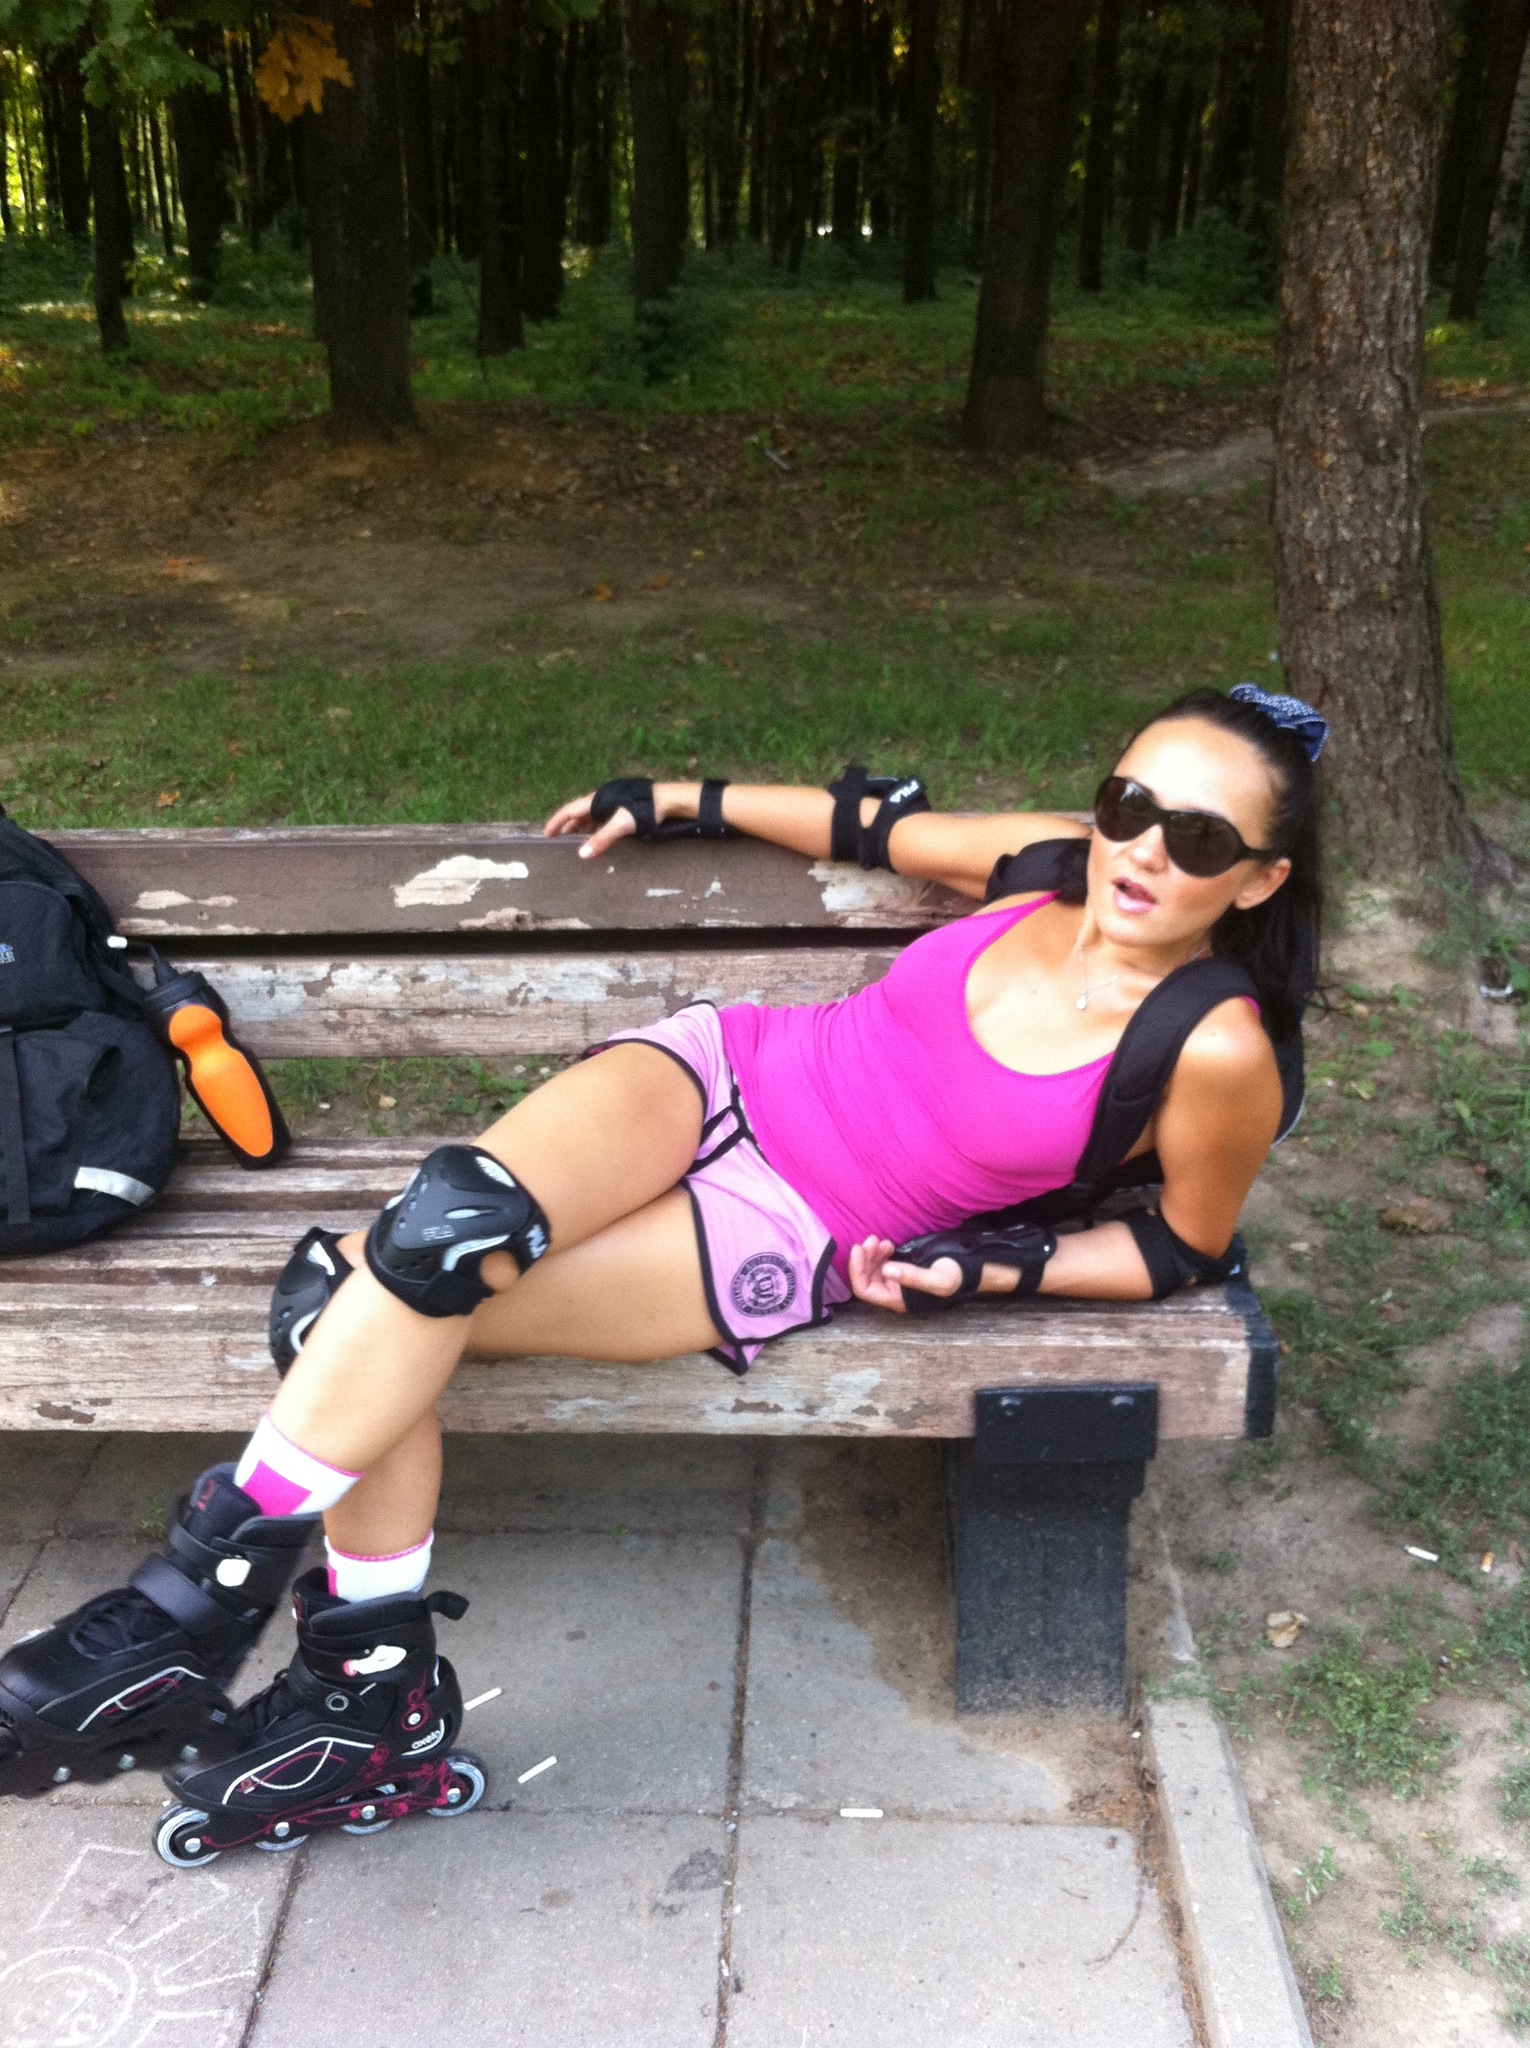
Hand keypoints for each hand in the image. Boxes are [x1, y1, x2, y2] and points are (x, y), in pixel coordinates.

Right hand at [544, 791, 636, 861]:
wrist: (669, 800)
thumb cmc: (645, 809)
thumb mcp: (622, 825)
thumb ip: (602, 839)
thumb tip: (582, 854)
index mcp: (597, 800)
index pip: (569, 810)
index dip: (557, 821)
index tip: (546, 834)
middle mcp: (602, 798)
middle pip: (579, 813)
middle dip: (567, 827)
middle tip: (559, 842)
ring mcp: (613, 802)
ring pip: (591, 816)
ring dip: (581, 828)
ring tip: (575, 843)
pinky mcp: (623, 807)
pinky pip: (602, 817)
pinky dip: (594, 828)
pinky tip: (597, 837)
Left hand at [848, 1235, 963, 1313]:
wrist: (968, 1271)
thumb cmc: (954, 1278)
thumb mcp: (937, 1278)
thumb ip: (912, 1276)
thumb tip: (887, 1270)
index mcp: (897, 1300)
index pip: (865, 1290)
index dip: (857, 1270)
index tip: (858, 1249)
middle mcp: (893, 1292)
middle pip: (866, 1277)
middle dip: (864, 1258)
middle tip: (872, 1239)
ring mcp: (895, 1281)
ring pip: (872, 1269)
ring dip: (871, 1253)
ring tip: (881, 1241)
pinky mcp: (900, 1270)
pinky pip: (881, 1263)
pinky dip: (880, 1252)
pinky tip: (888, 1245)